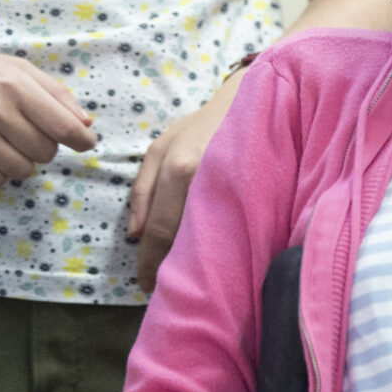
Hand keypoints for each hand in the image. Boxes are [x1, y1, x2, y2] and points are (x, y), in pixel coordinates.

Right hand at [0, 50, 95, 187]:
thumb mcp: (19, 70)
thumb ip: (56, 94)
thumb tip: (86, 125)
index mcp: (15, 87)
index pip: (64, 128)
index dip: (81, 140)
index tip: (85, 142)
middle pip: (45, 152)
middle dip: (44, 145)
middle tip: (26, 130)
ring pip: (22, 170)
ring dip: (22, 160)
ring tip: (6, 141)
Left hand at [127, 68, 243, 291]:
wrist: (253, 105)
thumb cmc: (202, 127)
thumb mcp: (160, 149)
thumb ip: (143, 190)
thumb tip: (135, 234)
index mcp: (179, 171)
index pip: (160, 229)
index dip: (149, 260)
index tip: (146, 284)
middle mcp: (205, 182)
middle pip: (184, 238)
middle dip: (170, 266)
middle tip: (164, 287)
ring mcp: (235, 190)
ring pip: (210, 237)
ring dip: (196, 260)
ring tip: (188, 277)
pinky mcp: (256, 195)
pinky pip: (234, 228)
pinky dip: (221, 245)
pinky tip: (216, 256)